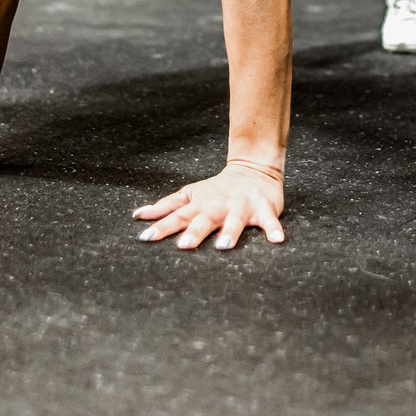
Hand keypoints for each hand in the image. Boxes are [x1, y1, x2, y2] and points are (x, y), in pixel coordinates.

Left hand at [133, 160, 284, 250]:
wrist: (253, 168)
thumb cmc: (217, 189)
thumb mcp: (190, 194)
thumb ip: (167, 207)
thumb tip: (138, 215)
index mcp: (200, 204)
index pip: (177, 216)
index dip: (161, 227)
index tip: (145, 238)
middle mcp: (219, 205)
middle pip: (204, 219)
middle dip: (194, 232)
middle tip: (184, 246)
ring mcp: (241, 206)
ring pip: (235, 221)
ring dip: (230, 233)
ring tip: (224, 247)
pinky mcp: (264, 208)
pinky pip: (269, 220)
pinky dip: (273, 229)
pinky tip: (277, 240)